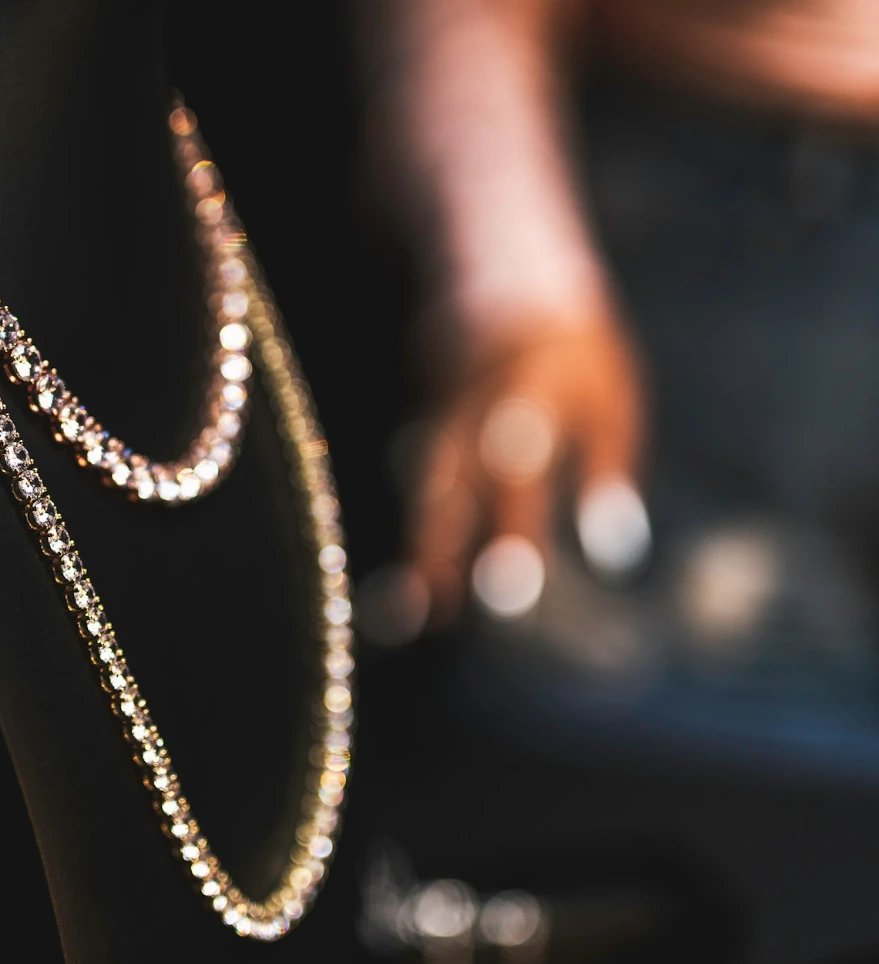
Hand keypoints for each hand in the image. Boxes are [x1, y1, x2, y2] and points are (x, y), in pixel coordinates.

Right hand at [408, 312, 646, 628]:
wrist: (504, 285)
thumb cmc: (576, 359)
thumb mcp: (610, 401)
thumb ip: (608, 473)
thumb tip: (617, 554)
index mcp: (526, 396)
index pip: (514, 469)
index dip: (508, 532)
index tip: (508, 596)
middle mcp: (471, 414)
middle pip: (455, 489)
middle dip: (447, 551)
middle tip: (449, 616)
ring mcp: (440, 426)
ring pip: (425, 497)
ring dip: (419, 555)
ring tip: (415, 620)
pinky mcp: (425, 438)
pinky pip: (417, 499)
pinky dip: (412, 546)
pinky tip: (403, 605)